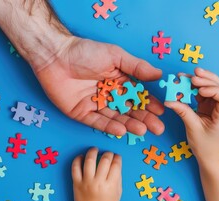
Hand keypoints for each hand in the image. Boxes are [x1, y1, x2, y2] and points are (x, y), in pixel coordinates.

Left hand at [34, 37, 164, 135]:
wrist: (55, 55)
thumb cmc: (86, 51)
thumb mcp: (115, 56)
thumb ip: (136, 67)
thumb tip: (159, 74)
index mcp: (118, 81)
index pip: (137, 95)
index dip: (149, 104)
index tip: (162, 111)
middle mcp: (109, 95)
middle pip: (129, 110)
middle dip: (144, 119)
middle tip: (157, 128)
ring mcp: (95, 105)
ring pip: (115, 118)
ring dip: (129, 124)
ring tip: (143, 130)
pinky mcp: (81, 113)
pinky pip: (97, 122)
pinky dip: (109, 127)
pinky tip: (122, 130)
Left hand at [71, 148, 121, 200]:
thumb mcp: (118, 193)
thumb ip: (118, 178)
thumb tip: (116, 163)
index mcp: (110, 186)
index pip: (116, 165)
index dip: (117, 157)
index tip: (117, 156)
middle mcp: (98, 183)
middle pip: (104, 160)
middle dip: (108, 153)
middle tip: (108, 154)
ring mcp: (86, 182)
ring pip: (89, 161)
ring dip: (93, 152)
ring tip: (95, 149)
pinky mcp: (76, 183)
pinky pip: (75, 168)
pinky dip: (77, 159)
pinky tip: (82, 156)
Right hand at [165, 68, 218, 164]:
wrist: (208, 156)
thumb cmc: (204, 146)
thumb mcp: (192, 128)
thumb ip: (183, 112)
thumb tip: (169, 100)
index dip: (213, 89)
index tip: (199, 88)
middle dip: (207, 79)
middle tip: (194, 73)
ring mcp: (217, 107)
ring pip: (213, 88)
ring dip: (201, 81)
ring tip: (189, 76)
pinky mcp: (210, 107)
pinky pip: (204, 93)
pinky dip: (196, 88)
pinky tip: (187, 84)